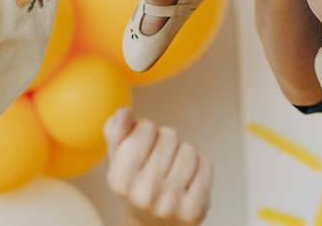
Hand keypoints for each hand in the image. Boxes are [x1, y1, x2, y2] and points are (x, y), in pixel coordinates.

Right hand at [105, 107, 212, 225]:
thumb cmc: (135, 185)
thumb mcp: (118, 160)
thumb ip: (116, 132)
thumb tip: (123, 112)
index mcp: (120, 178)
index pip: (145, 127)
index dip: (146, 130)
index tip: (143, 145)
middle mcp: (144, 194)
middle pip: (169, 135)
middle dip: (165, 142)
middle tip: (159, 161)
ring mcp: (171, 204)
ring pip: (189, 150)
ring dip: (182, 154)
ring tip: (173, 170)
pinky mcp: (194, 209)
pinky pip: (205, 165)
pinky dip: (199, 168)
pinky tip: (187, 180)